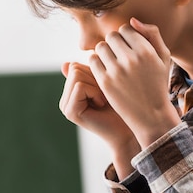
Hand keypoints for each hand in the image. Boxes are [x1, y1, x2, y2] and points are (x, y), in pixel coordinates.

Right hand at [60, 61, 139, 176]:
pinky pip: (80, 87)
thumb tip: (66, 63)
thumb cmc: (121, 106)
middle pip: (75, 69)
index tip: (105, 88)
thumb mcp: (103, 84)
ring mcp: (65, 106)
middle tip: (105, 95)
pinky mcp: (70, 112)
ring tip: (103, 99)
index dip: (94, 72)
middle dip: (95, 78)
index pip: (75, 66)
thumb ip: (86, 73)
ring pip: (77, 76)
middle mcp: (64, 100)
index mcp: (69, 92)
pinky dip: (95, 92)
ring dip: (96, 85)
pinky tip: (101, 104)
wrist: (128, 130)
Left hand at [89, 17, 180, 147]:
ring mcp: (116, 71)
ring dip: (104, 52)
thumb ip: (152, 35)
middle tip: (119, 55)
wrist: (151, 114)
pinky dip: (97, 62)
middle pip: (111, 36)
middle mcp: (131, 59)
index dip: (126, 36)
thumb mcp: (164, 58)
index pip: (126, 28)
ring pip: (100, 47)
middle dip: (114, 43)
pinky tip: (105, 69)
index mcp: (146, 51)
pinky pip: (93, 61)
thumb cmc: (157, 84)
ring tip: (112, 61)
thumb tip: (132, 20)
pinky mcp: (105, 82)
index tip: (129, 47)